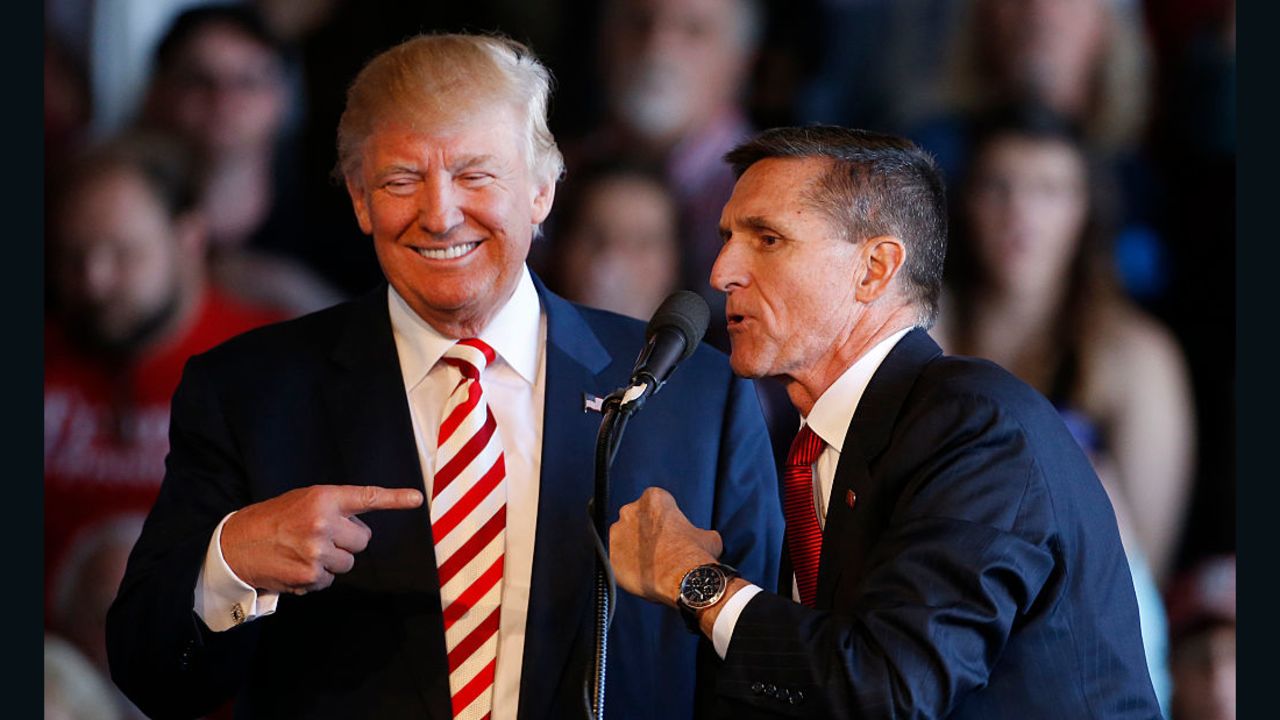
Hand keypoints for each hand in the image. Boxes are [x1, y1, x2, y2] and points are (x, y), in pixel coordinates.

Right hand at [221, 485, 423, 594]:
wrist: (235, 545)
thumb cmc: (273, 520)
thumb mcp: (303, 501)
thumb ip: (333, 508)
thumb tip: (361, 526)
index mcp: (323, 498)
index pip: (366, 497)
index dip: (395, 498)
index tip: (416, 498)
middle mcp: (323, 522)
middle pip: (363, 540)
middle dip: (347, 540)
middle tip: (321, 536)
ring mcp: (317, 551)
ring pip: (348, 562)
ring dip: (333, 560)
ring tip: (305, 551)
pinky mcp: (310, 575)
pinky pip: (330, 580)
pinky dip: (317, 577)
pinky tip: (297, 566)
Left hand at [609, 487, 722, 606]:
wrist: (683, 579)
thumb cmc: (695, 555)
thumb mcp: (708, 537)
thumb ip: (698, 532)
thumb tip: (703, 539)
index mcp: (654, 498)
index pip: (654, 504)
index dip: (662, 521)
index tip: (668, 534)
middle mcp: (630, 510)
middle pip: (634, 519)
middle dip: (643, 533)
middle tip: (657, 550)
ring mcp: (616, 532)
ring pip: (622, 539)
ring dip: (632, 549)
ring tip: (649, 566)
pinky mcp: (609, 555)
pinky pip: (615, 559)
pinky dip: (624, 567)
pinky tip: (640, 576)